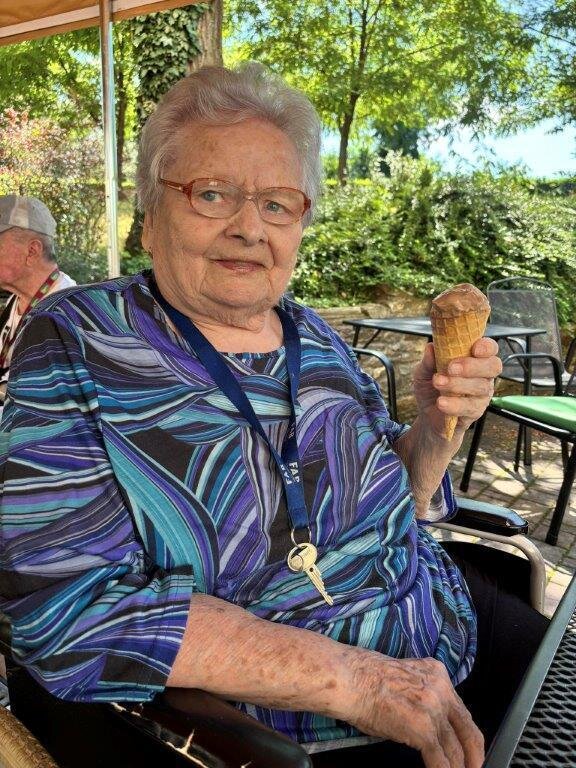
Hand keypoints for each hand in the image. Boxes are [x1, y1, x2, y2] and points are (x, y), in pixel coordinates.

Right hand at [346, 653, 483, 767]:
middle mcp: (441, 690)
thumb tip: (424, 721)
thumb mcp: (404, 678)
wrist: (351, 679)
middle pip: (468, 731)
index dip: (467, 735)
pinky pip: (440, 760)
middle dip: (474, 756)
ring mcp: (434, 710)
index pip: (461, 711)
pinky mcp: (424, 730)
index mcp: (437, 674)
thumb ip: (421, 697)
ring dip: (457, 767)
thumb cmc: (365, 678)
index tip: (468, 748)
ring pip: (455, 750)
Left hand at [413, 338, 501, 439]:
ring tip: (438, 383)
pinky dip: (454, 404)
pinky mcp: (476, 412)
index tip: (474, 349)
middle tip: (451, 368)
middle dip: (472, 366)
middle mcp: (483, 375)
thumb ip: (428, 361)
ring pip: (481, 387)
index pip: (490, 348)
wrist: (426, 414)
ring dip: (458, 384)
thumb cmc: (430, 387)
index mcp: (474, 359)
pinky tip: (441, 402)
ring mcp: (482, 394)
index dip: (486, 347)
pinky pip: (470, 407)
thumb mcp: (424, 372)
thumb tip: (431, 348)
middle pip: (493, 366)